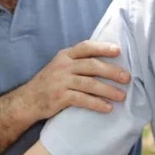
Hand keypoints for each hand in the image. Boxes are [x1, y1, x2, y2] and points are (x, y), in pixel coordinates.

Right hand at [14, 40, 130, 121]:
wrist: (27, 100)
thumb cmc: (50, 82)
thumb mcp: (61, 66)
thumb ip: (79, 62)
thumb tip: (108, 62)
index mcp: (65, 55)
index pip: (86, 47)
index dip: (102, 47)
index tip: (118, 50)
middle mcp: (63, 66)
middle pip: (92, 65)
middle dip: (112, 71)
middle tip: (127, 78)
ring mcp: (61, 81)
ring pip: (89, 84)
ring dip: (108, 90)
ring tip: (122, 96)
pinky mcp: (59, 97)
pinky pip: (82, 99)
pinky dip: (96, 103)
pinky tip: (107, 108)